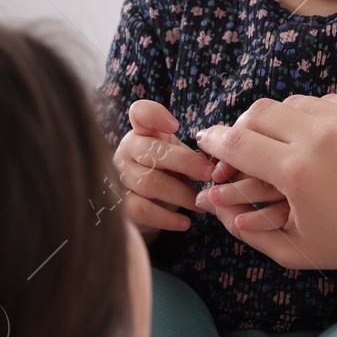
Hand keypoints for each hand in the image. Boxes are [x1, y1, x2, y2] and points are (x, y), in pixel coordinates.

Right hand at [113, 100, 217, 236]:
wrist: (147, 207)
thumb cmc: (169, 174)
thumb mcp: (179, 158)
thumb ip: (193, 156)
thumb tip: (217, 164)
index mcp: (142, 133)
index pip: (140, 113)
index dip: (155, 115)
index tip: (175, 126)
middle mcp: (126, 151)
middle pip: (153, 153)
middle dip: (185, 163)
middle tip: (210, 175)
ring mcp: (119, 177)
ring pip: (149, 183)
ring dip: (181, 195)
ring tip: (201, 203)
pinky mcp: (119, 204)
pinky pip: (142, 210)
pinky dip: (167, 218)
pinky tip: (185, 223)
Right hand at [193, 93, 336, 304]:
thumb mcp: (295, 249)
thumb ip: (246, 227)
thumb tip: (210, 202)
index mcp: (297, 172)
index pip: (235, 142)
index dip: (213, 142)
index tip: (205, 141)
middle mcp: (322, 135)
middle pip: (257, 112)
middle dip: (242, 129)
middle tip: (242, 145)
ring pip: (294, 104)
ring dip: (283, 124)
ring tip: (287, 148)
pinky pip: (329, 102)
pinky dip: (318, 120)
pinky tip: (326, 145)